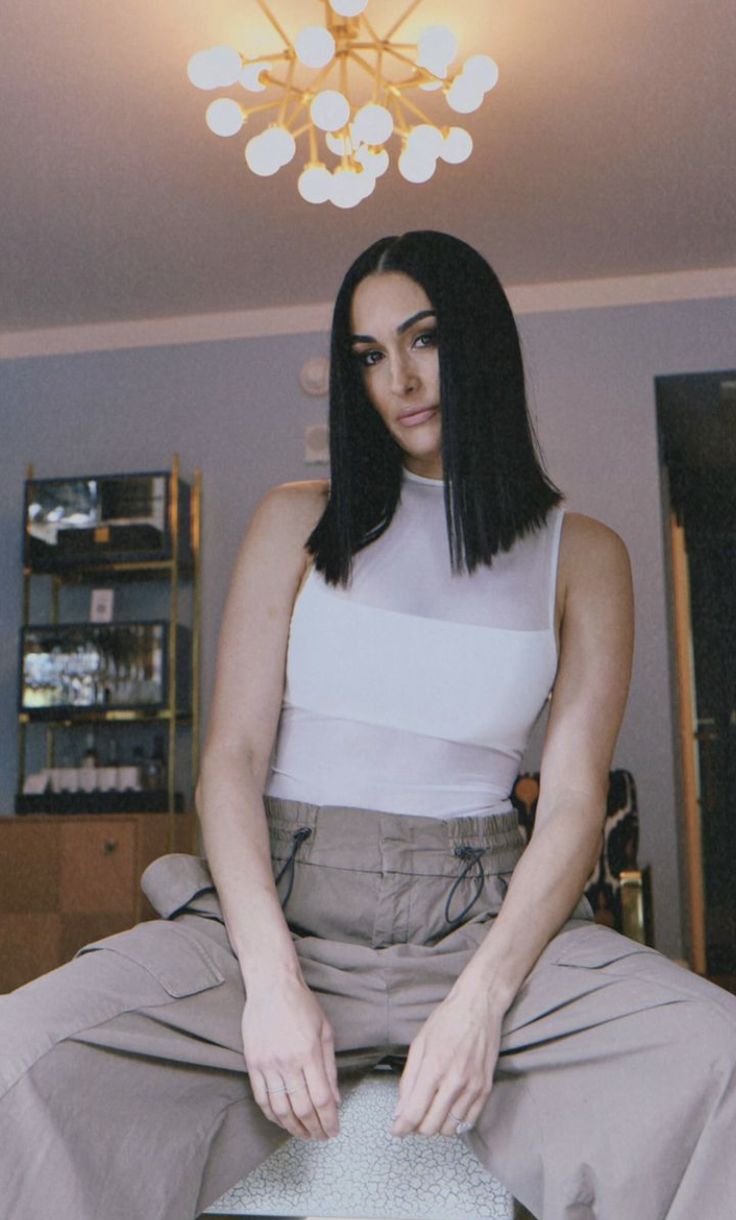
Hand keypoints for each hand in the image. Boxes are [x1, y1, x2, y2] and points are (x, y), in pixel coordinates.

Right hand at [242, 971, 340, 1140]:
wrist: (271, 985)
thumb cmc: (302, 1004)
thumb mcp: (325, 1031)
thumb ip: (330, 1068)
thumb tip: (336, 1100)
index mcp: (309, 1052)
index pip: (321, 1098)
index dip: (329, 1120)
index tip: (333, 1131)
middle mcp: (287, 1061)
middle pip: (302, 1108)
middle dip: (313, 1129)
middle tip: (320, 1137)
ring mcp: (268, 1063)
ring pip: (280, 1108)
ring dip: (293, 1127)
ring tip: (302, 1134)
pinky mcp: (253, 1063)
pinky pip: (261, 1098)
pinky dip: (272, 1115)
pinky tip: (282, 1120)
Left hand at [391, 976, 502, 1137]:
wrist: (479, 1006)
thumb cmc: (446, 1021)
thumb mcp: (419, 1044)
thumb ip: (408, 1080)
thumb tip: (400, 1111)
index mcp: (434, 1067)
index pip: (414, 1113)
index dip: (401, 1127)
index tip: (396, 1130)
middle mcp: (455, 1081)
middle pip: (431, 1126)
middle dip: (417, 1127)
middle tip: (412, 1116)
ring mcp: (473, 1087)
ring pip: (449, 1128)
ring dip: (436, 1125)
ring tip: (430, 1110)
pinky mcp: (486, 1089)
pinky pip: (468, 1122)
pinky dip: (455, 1123)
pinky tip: (447, 1110)